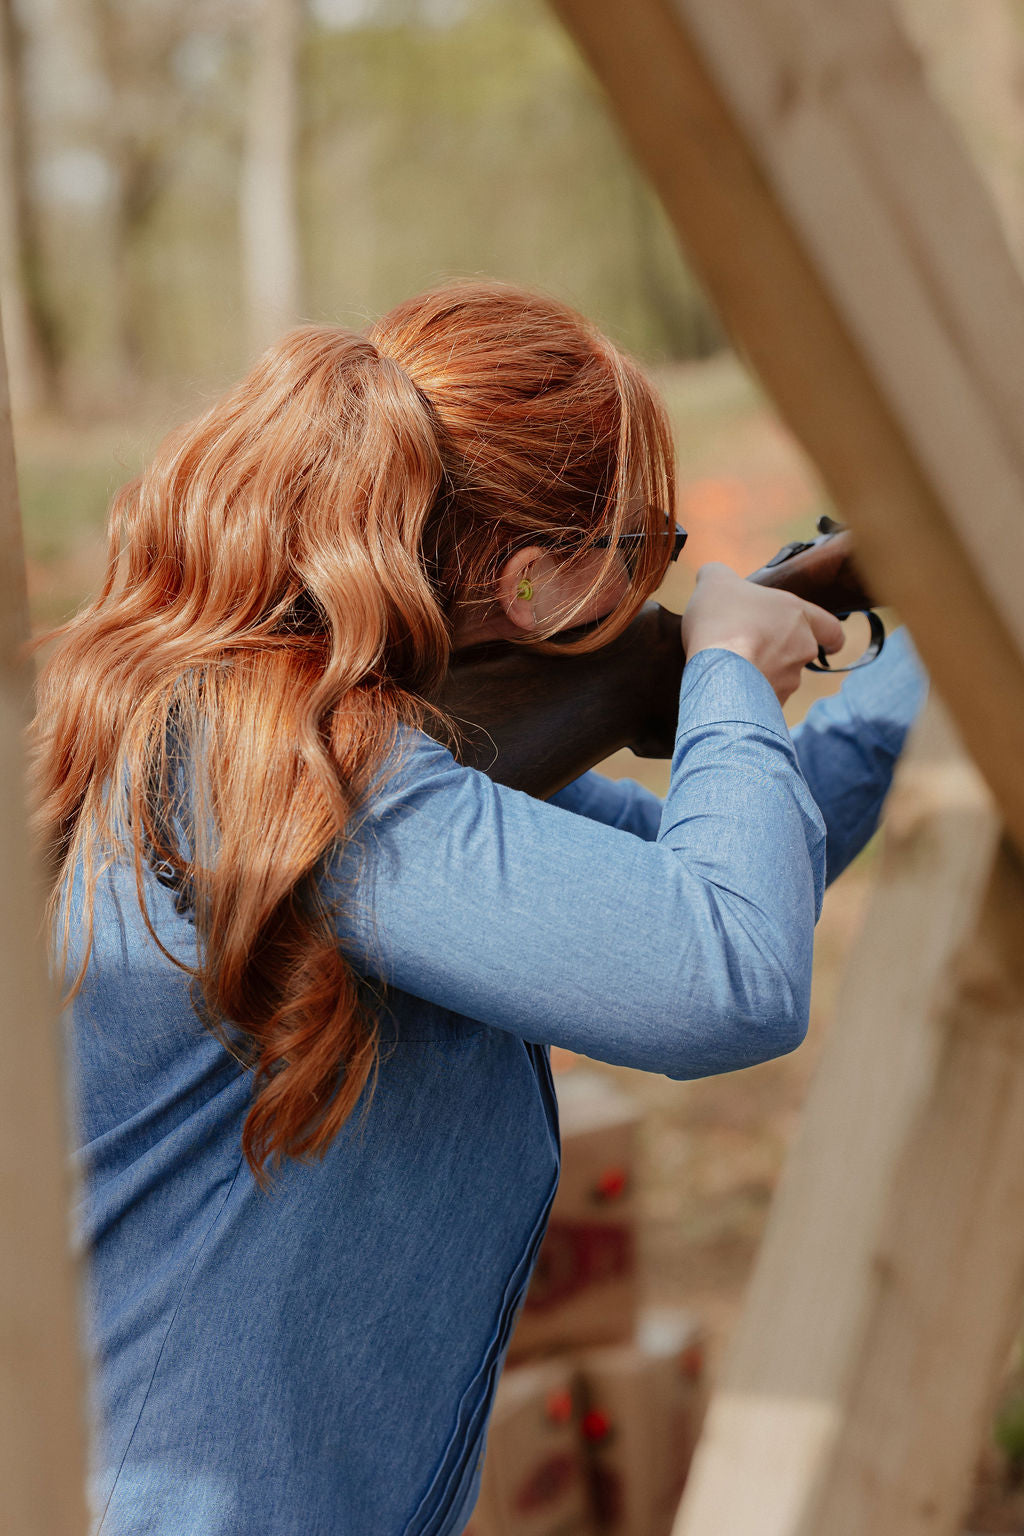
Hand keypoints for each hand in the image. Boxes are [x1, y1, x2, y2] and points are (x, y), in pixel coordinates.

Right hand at [681, 562, 844, 704]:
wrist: (717, 673)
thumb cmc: (721, 622)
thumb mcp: (714, 583)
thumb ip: (718, 574)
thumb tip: (712, 573)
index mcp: (796, 614)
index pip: (830, 628)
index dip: (830, 637)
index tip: (830, 645)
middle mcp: (801, 649)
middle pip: (799, 654)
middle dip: (780, 654)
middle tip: (752, 649)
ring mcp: (789, 680)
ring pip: (781, 678)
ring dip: (762, 676)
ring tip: (730, 671)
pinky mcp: (773, 705)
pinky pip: (763, 702)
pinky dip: (749, 698)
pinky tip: (727, 690)